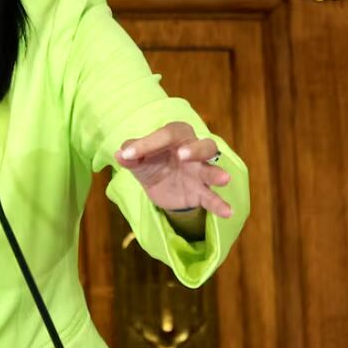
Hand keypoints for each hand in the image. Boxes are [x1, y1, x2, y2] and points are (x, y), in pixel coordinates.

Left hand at [114, 122, 232, 217]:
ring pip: (212, 168)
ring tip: (224, 179)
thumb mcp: (137, 160)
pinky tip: (228, 212)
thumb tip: (119, 154)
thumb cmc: (151, 163)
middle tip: (183, 155)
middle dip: (195, 149)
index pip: (166, 135)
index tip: (128, 155)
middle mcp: (193, 151)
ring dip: (216, 173)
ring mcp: (200, 172)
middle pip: (203, 145)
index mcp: (176, 136)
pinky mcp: (201, 192)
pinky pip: (212, 197)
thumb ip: (130, 156)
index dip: (147, 143)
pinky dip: (220, 204)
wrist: (159, 187)